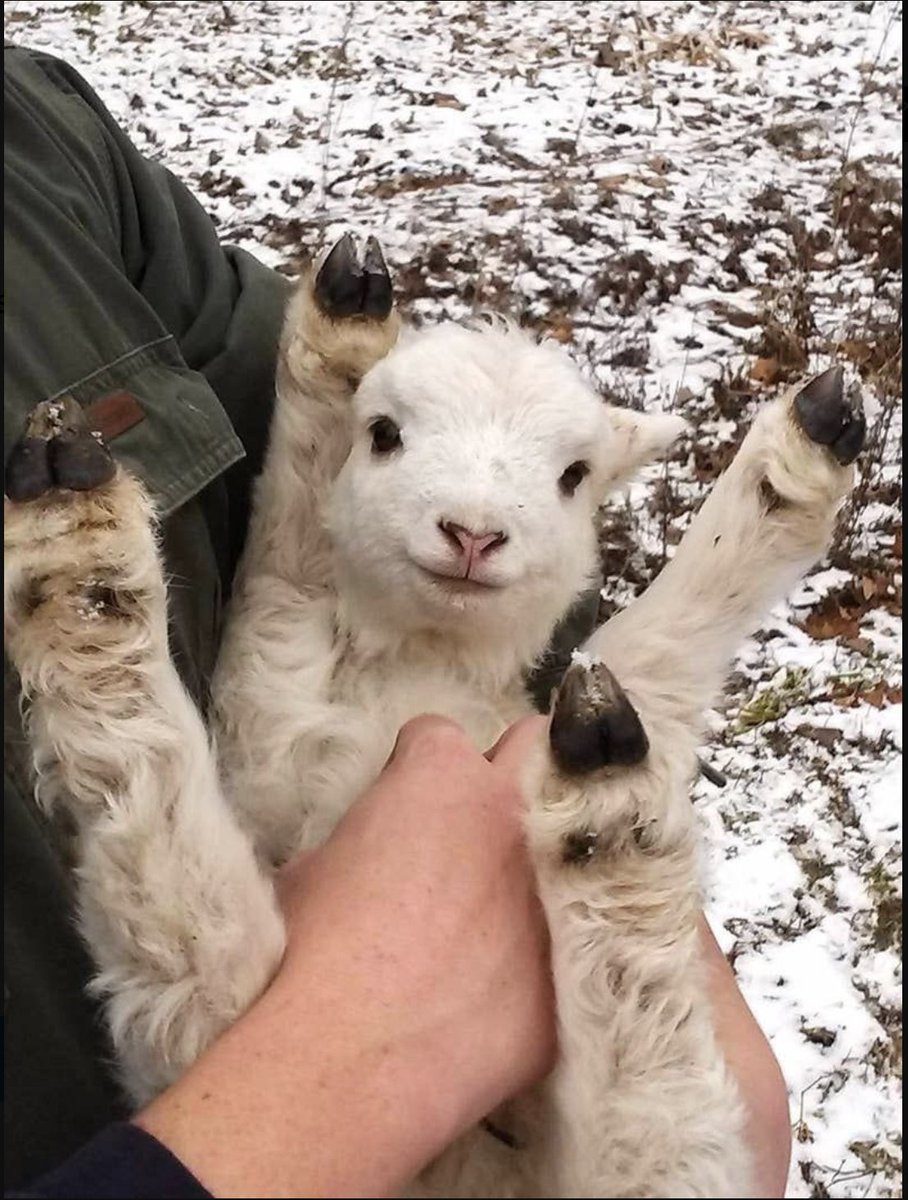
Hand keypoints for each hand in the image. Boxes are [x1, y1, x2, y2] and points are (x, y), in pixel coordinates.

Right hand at [275, 713, 555, 1125]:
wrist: (353, 1053)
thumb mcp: (314, 866)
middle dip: (513, 770)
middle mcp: (514, 810)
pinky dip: (553, 941)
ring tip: (509, 897)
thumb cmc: (315, 953)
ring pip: (577, 830)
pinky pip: (583, 929)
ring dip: (544, 851)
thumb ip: (364, 836)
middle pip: (537, 747)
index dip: (414, 773)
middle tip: (480, 822)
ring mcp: (557, 879)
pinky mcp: (579, 957)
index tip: (405, 810)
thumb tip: (375, 857)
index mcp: (441, 774)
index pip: (436, 737)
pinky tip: (522, 973)